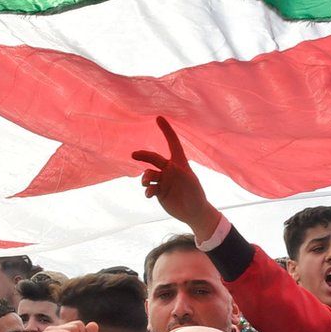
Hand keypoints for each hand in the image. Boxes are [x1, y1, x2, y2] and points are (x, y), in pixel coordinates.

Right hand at [133, 117, 221, 240]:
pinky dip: (147, 191)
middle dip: (143, 155)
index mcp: (179, 163)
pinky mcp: (159, 192)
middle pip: (154, 158)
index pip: (172, 143)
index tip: (159, 118)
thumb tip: (170, 166)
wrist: (194, 213)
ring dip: (145, 177)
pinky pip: (149, 188)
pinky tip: (150, 194)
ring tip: (147, 183)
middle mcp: (170, 170)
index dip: (166, 130)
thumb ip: (181, 174)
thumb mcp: (190, 184)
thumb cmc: (196, 196)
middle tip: (134, 155)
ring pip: (148, 174)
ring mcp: (163, 181)